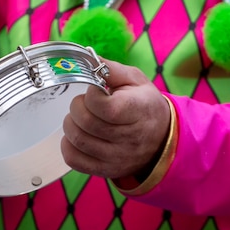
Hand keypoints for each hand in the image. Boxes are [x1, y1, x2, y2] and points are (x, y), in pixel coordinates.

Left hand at [61, 59, 170, 179]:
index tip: (95, 91)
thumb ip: (111, 69)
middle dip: (77, 107)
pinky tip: (78, 134)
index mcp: (138, 111)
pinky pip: (74, 160)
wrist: (161, 139)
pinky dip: (68, 145)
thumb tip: (87, 59)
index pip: (104, 106)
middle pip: (86, 123)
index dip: (91, 95)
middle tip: (83, 103)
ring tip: (80, 117)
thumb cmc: (144, 105)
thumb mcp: (135, 81)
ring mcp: (117, 158)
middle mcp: (129, 139)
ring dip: (71, 124)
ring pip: (78, 140)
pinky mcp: (106, 170)